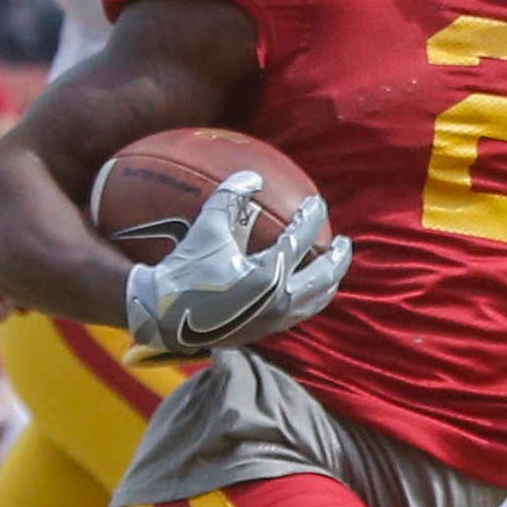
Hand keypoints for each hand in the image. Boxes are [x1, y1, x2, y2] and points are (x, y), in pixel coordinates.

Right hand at [122, 171, 348, 357]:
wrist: (163, 313)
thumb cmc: (185, 268)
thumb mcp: (207, 226)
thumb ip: (231, 196)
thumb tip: (252, 175)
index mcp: (269, 275)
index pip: (300, 240)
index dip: (311, 217)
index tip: (316, 203)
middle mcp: (279, 302)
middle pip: (324, 278)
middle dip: (338, 257)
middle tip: (343, 241)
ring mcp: (274, 320)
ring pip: (316, 301)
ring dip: (328, 282)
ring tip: (330, 267)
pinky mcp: (263, 332)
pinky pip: (299, 313)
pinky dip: (310, 297)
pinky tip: (303, 287)